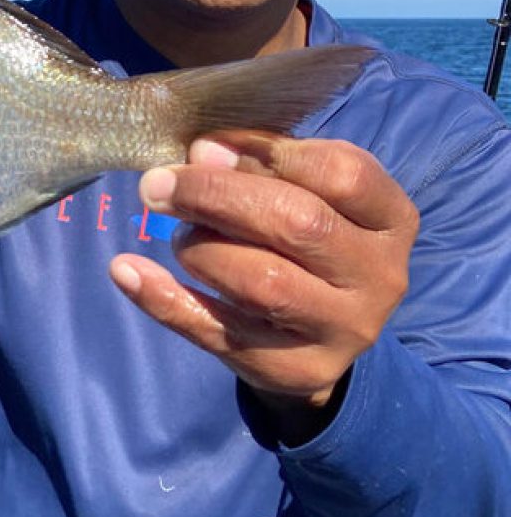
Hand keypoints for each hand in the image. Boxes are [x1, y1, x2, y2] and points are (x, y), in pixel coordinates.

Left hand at [109, 132, 417, 444]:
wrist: (320, 332)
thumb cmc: (304, 238)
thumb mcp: (302, 193)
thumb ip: (260, 165)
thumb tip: (203, 151)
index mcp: (389, 218)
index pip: (343, 173)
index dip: (267, 152)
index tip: (205, 147)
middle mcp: (379, 277)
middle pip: (298, 224)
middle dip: (215, 197)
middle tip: (157, 185)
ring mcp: (342, 330)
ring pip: (262, 282)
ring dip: (200, 248)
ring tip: (178, 235)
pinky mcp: (295, 370)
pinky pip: (219, 334)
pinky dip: (163, 299)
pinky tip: (126, 270)